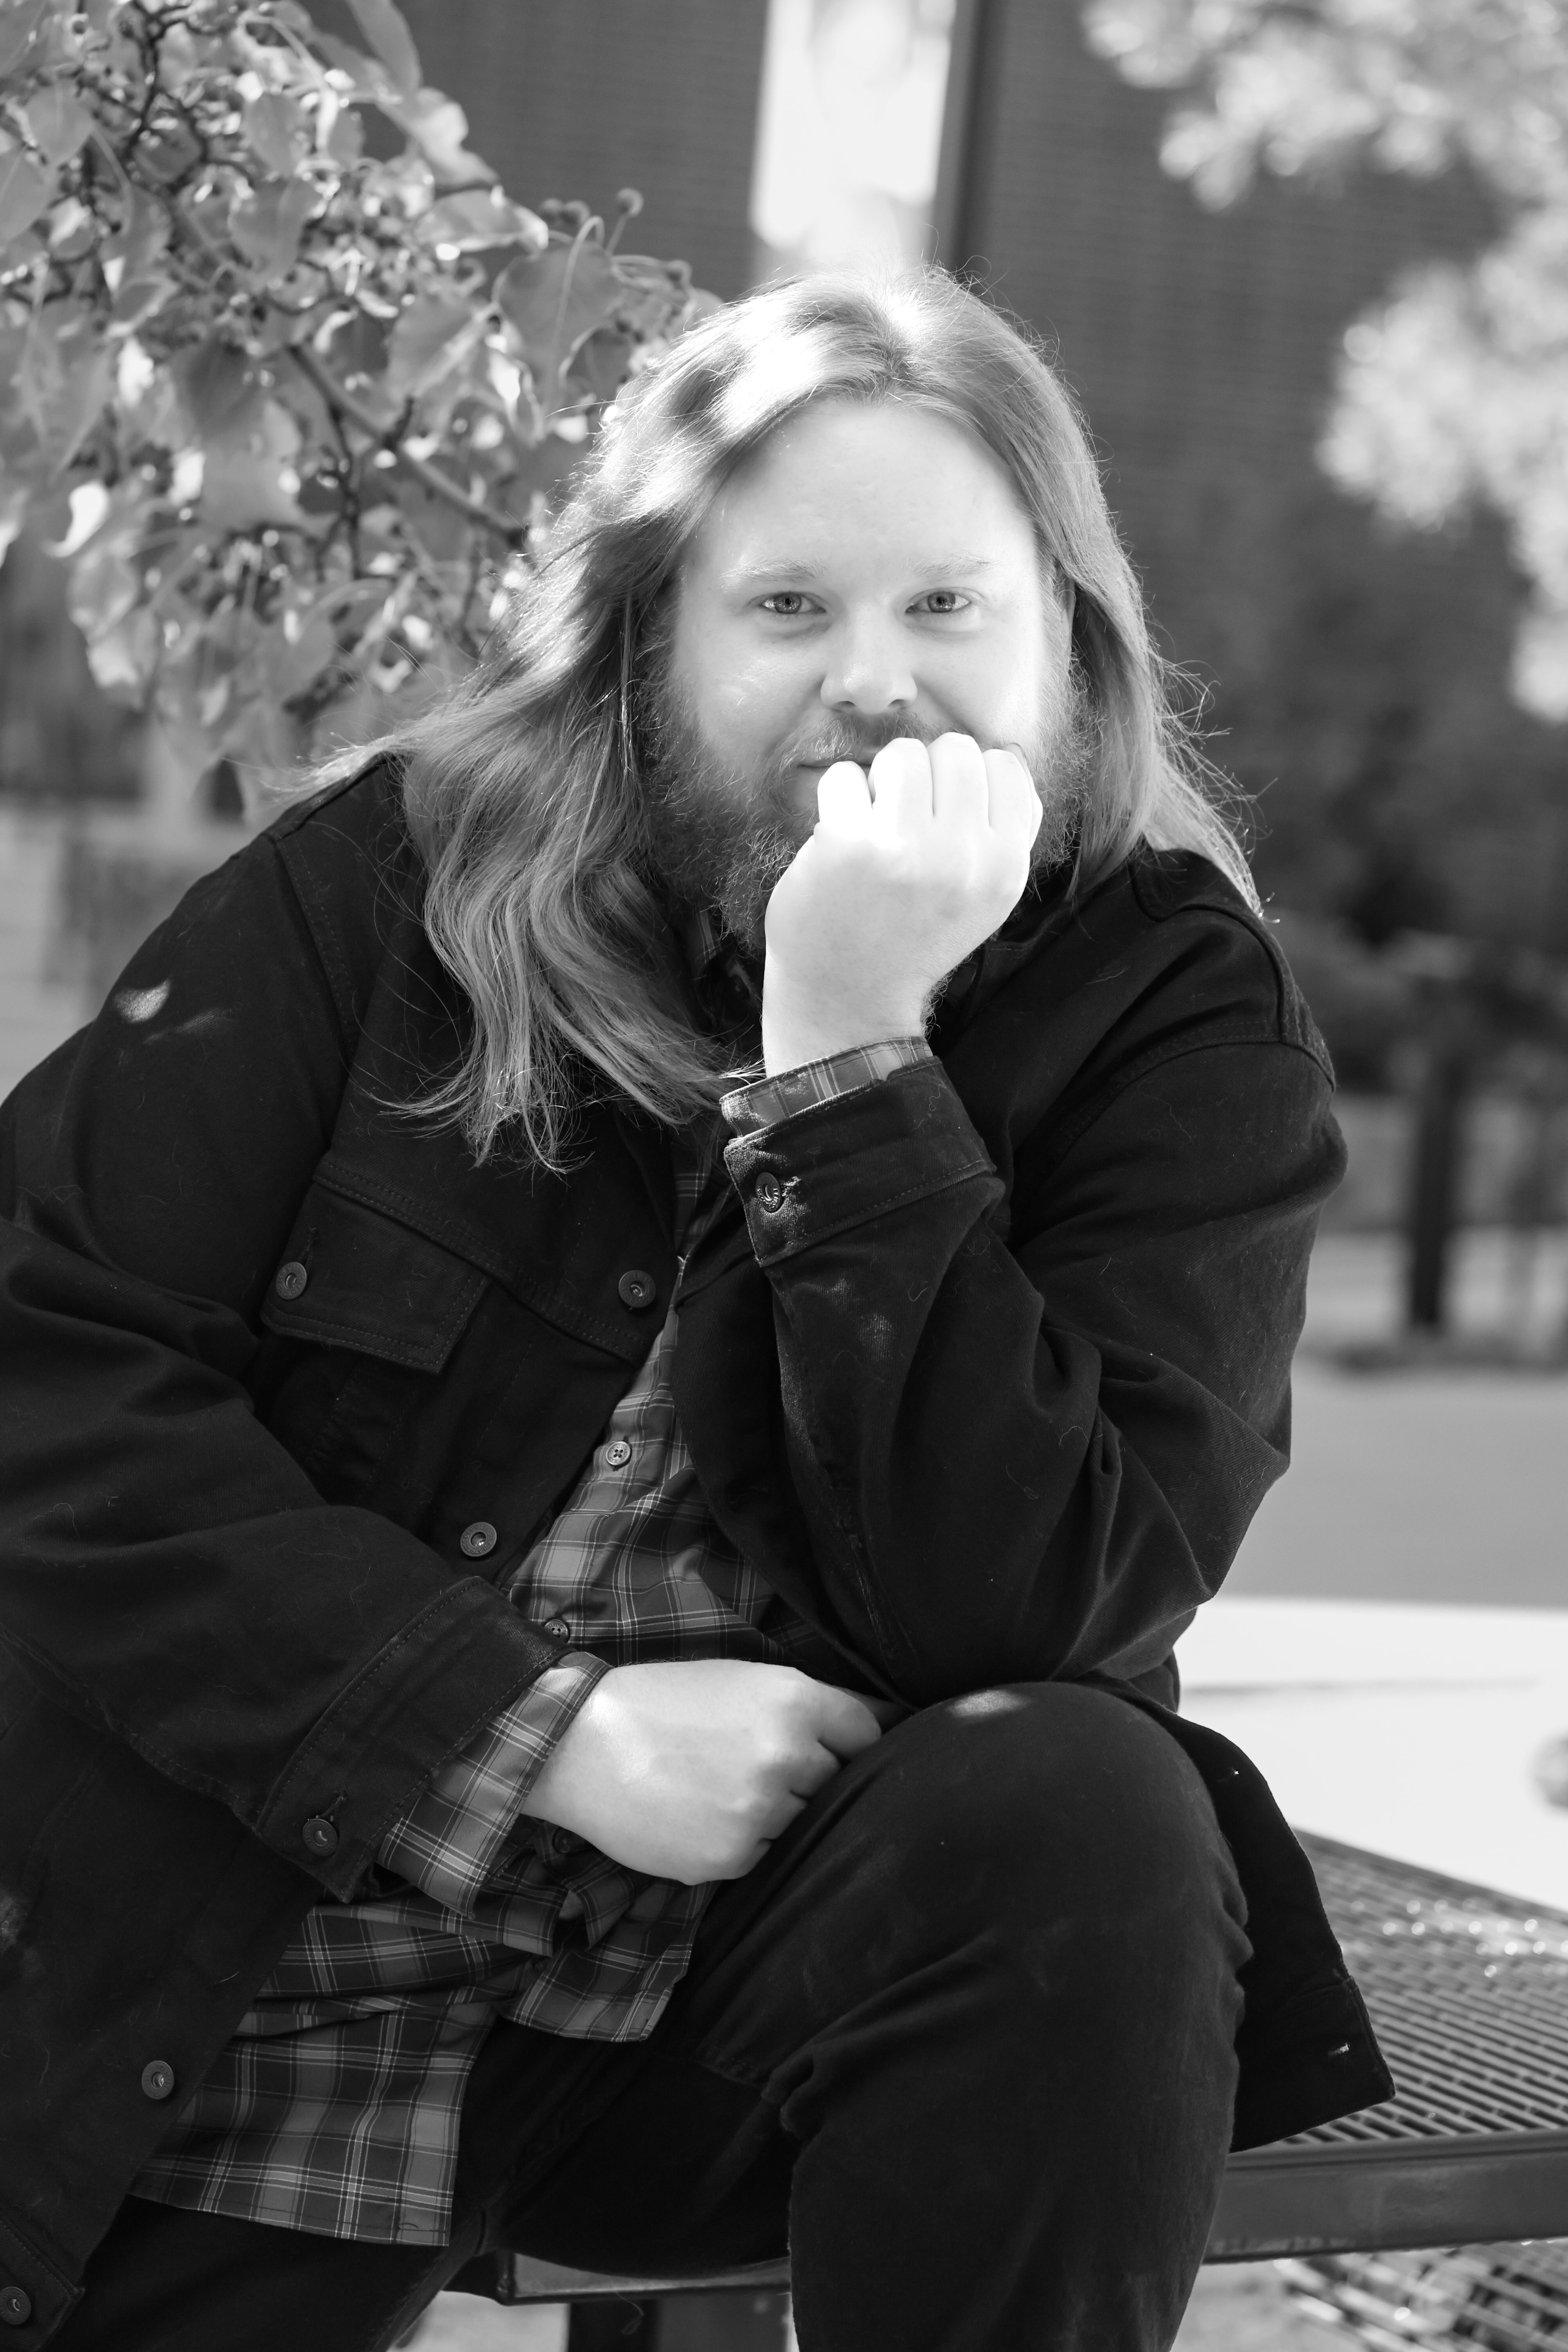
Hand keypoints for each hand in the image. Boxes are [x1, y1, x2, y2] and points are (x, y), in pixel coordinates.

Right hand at [519, 1659, 886, 1884]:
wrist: (582, 1743)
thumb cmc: (663, 1701)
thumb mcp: (743, 1679)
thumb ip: (809, 1704)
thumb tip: (888, 1722)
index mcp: (795, 1701)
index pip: (867, 1735)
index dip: (848, 1742)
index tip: (827, 1747)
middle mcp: (787, 1756)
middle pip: (836, 1781)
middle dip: (808, 1777)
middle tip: (755, 1766)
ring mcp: (760, 1812)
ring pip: (801, 1822)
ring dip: (776, 1813)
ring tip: (722, 1790)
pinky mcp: (732, 1858)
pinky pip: (764, 1855)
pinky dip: (743, 1842)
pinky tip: (702, 1816)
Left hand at [761, 733, 1042, 1072]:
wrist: (847, 999)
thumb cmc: (911, 938)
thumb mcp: (983, 898)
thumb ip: (1002, 834)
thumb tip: (1002, 756)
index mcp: (1004, 868)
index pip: (1008, 767)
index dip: (970, 776)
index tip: (944, 810)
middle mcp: (963, 858)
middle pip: (956, 750)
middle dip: (926, 771)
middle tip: (904, 816)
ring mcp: (906, 851)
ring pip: (903, 754)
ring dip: (881, 778)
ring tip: (874, 821)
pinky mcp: (848, 846)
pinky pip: (845, 776)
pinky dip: (837, 797)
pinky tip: (839, 835)